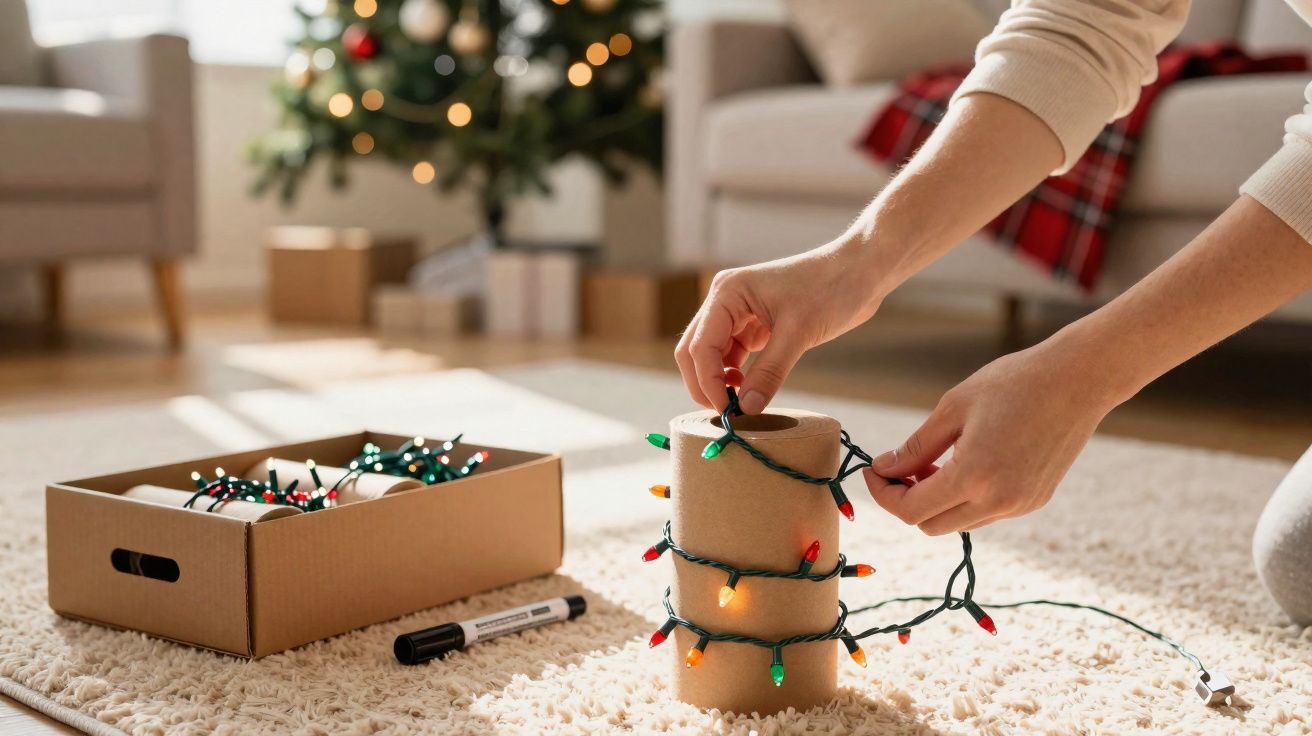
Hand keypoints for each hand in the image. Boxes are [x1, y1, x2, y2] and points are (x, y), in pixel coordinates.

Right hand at [675, 240, 883, 413]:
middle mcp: (725, 300)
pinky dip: (734, 375)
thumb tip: (746, 409)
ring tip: (739, 405)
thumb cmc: (832, 288)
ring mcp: (738, 312)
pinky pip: (731, 355)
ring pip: (710, 355)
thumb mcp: (799, 333)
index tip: (727, 412)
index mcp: (728, 293)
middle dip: (705, 384)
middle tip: (726, 414)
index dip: (708, 382)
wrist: (860, 271)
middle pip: (695, 350)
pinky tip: (747, 390)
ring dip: (718, 381)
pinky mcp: (754, 324)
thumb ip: (769, 372)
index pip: (700, 345)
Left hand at [863, 341, 1119, 533]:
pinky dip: (964, 498)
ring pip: (958, 522)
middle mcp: (999, 501)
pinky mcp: (1035, 501)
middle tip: (899, 467)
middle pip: (931, 525)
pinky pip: (985, 513)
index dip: (883, 494)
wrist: (1079, 380)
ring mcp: (1020, 505)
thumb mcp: (953, 408)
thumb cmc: (1013, 383)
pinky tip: (964, 464)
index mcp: (974, 477)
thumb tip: (884, 468)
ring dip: (936, 501)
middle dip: (906, 500)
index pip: (911, 510)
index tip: (873, 471)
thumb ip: (915, 447)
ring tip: (933, 462)